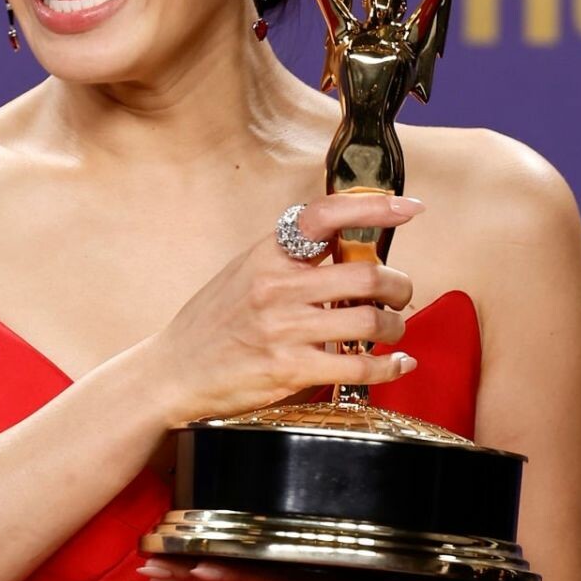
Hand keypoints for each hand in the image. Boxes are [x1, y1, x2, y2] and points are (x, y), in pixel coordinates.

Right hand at [146, 192, 424, 429]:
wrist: (172, 372)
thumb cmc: (210, 324)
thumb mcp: (243, 272)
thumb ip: (289, 259)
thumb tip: (345, 247)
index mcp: (266, 254)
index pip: (325, 216)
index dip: (374, 208)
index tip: (408, 207)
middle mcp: (276, 286)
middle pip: (367, 275)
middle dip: (399, 285)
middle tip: (401, 292)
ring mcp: (283, 329)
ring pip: (370, 320)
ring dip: (395, 325)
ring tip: (392, 328)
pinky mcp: (289, 369)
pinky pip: (358, 365)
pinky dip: (389, 366)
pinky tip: (397, 364)